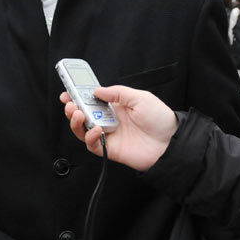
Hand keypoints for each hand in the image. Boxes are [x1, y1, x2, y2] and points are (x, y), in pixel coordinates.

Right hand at [60, 85, 178, 171]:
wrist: (171, 141)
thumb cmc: (159, 119)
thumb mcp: (140, 97)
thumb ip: (117, 93)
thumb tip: (97, 90)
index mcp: (115, 106)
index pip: (91, 100)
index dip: (78, 95)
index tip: (68, 90)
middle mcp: (109, 120)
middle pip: (83, 114)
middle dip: (72, 107)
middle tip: (69, 102)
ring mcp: (108, 135)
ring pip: (83, 130)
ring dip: (76, 121)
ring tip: (76, 113)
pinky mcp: (110, 149)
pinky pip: (92, 144)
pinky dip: (90, 137)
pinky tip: (96, 129)